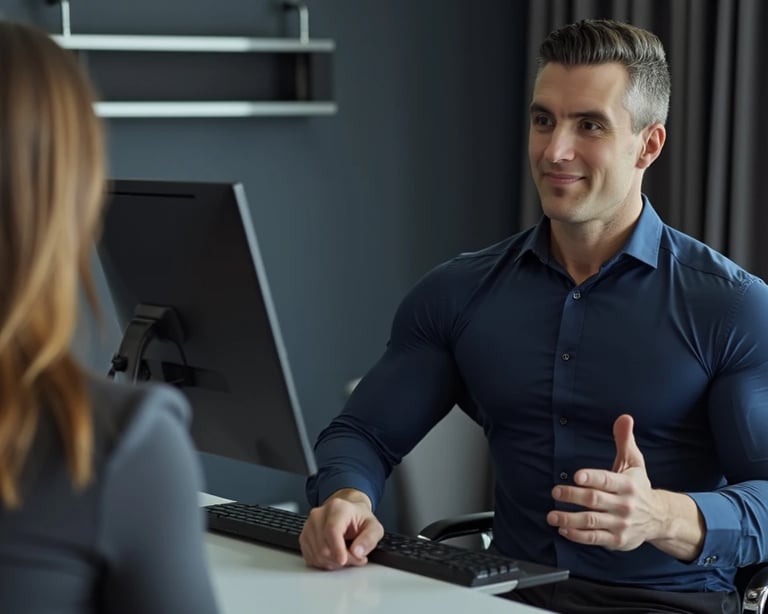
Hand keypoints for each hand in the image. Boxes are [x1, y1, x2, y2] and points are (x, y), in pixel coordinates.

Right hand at [299, 488, 383, 569]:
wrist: (348, 514)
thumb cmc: (359, 519)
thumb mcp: (374, 526)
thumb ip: (370, 538)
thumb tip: (357, 552)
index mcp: (337, 508)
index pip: (332, 530)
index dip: (336, 548)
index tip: (343, 561)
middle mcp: (319, 515)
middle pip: (324, 547)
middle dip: (341, 560)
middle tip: (355, 558)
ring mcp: (309, 526)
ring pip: (316, 555)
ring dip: (333, 563)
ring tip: (346, 556)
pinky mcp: (304, 537)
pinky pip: (311, 558)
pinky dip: (323, 563)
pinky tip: (334, 556)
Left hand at [546, 414, 663, 550]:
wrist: (659, 519)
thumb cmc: (639, 486)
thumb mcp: (634, 462)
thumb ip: (625, 440)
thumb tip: (624, 417)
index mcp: (628, 485)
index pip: (607, 480)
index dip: (592, 478)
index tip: (576, 476)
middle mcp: (624, 505)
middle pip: (594, 500)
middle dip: (572, 496)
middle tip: (555, 492)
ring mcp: (620, 524)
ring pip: (591, 521)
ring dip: (569, 519)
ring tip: (551, 515)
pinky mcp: (616, 540)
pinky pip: (594, 538)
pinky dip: (577, 535)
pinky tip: (563, 529)